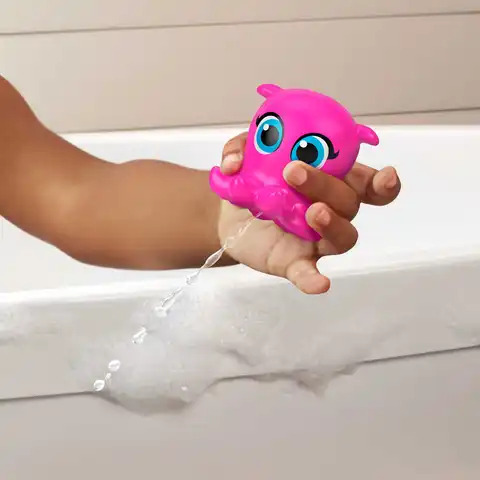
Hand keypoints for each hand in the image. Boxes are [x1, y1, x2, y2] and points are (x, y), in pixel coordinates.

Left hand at [217, 132, 400, 293]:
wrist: (230, 216)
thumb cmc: (252, 181)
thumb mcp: (246, 154)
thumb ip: (240, 148)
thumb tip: (233, 164)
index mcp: (329, 181)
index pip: (365, 182)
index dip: (382, 182)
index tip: (385, 176)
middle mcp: (330, 210)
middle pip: (349, 203)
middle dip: (328, 186)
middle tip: (293, 172)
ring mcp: (315, 239)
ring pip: (343, 238)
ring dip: (333, 224)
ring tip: (312, 212)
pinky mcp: (295, 262)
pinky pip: (309, 273)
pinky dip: (314, 279)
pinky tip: (319, 283)